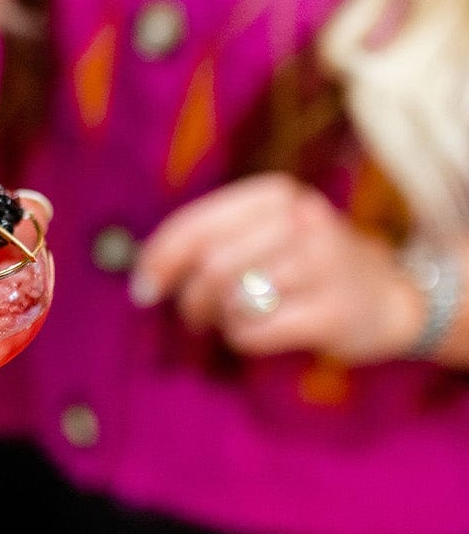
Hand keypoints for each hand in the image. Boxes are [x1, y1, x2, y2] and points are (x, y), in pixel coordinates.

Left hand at [133, 174, 423, 363]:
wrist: (389, 296)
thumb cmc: (307, 265)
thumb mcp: (266, 233)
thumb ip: (209, 242)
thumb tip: (144, 278)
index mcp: (274, 194)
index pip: (196, 225)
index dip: (159, 260)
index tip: (144, 289)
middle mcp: (301, 221)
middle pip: (210, 266)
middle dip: (190, 299)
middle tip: (196, 316)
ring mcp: (322, 265)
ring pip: (232, 299)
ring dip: (220, 319)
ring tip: (234, 320)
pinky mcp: (332, 312)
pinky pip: (255, 332)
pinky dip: (243, 339)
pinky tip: (261, 332)